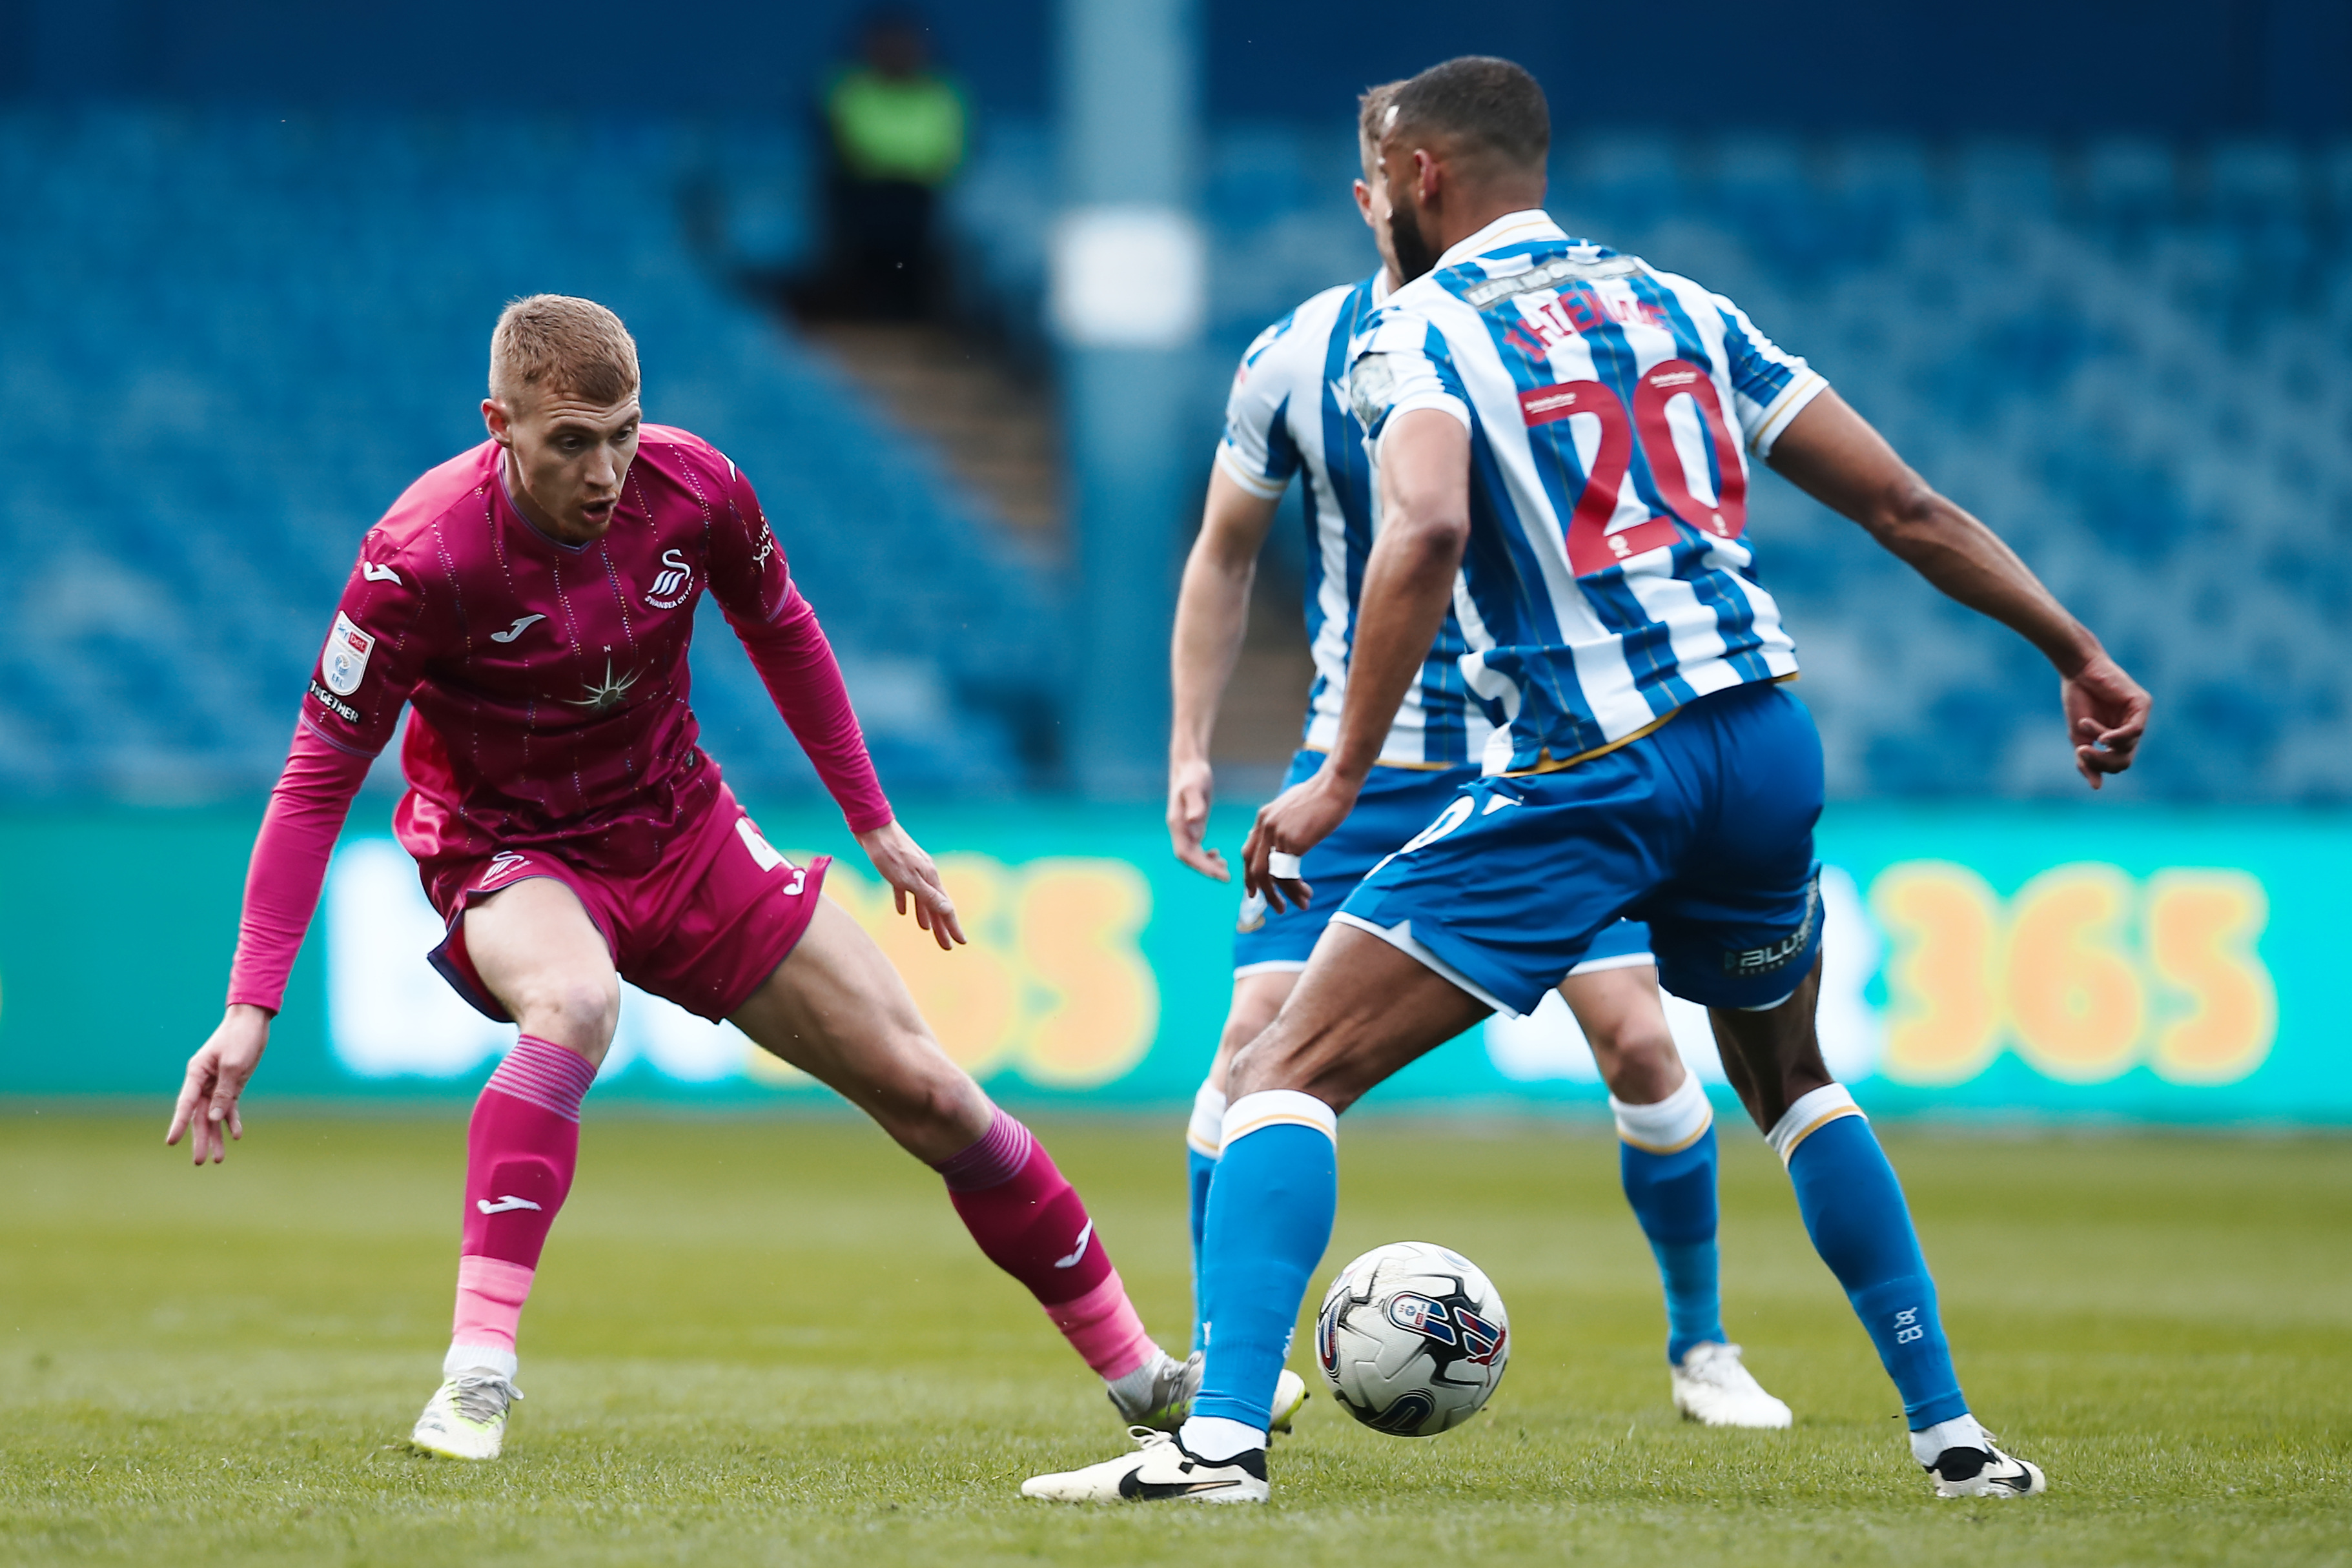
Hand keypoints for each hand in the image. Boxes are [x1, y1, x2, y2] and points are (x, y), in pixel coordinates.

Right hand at [167, 1004, 270, 1165]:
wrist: (252, 1021)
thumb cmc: (240, 1038)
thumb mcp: (234, 1065)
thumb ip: (224, 1092)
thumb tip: (215, 1118)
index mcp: (196, 1073)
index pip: (185, 1104)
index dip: (178, 1124)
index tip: (170, 1142)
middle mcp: (203, 1082)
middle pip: (199, 1115)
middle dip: (200, 1138)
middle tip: (199, 1162)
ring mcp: (217, 1084)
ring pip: (214, 1116)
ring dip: (216, 1136)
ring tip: (218, 1159)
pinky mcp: (232, 1085)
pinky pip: (229, 1107)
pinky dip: (232, 1121)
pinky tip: (235, 1135)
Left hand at [856, 819, 966, 950]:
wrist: (873, 827)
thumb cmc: (889, 854)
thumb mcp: (908, 879)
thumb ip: (928, 896)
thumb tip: (949, 910)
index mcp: (930, 878)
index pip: (945, 908)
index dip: (952, 927)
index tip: (960, 943)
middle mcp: (925, 875)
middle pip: (935, 906)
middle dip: (941, 927)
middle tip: (946, 946)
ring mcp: (912, 871)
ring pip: (921, 899)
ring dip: (925, 915)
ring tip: (926, 930)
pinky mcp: (897, 868)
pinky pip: (905, 890)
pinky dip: (905, 901)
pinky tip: (902, 911)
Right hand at [1168, 753, 1227, 881]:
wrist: (1190, 766)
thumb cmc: (1193, 775)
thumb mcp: (1195, 788)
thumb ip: (1195, 804)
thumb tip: (1194, 822)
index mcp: (1177, 824)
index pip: (1185, 854)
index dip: (1200, 866)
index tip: (1218, 873)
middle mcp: (1179, 830)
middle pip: (1189, 858)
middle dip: (1207, 870)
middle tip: (1227, 877)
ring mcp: (1186, 829)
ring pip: (1194, 855)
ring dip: (1207, 865)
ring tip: (1226, 869)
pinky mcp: (1193, 826)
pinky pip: (1197, 848)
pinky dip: (1206, 856)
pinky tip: (1218, 855)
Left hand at [1241, 765, 1360, 910]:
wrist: (1334, 785)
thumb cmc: (1320, 795)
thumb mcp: (1291, 807)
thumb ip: (1280, 824)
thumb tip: (1279, 841)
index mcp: (1263, 818)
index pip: (1248, 852)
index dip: (1249, 875)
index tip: (1255, 891)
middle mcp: (1265, 827)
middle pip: (1254, 868)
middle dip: (1263, 891)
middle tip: (1275, 907)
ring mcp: (1277, 835)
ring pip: (1271, 876)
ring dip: (1284, 895)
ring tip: (1300, 905)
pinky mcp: (1293, 842)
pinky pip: (1289, 874)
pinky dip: (1296, 889)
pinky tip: (1306, 894)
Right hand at [2061, 653, 2149, 789]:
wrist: (2077, 671)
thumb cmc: (2078, 700)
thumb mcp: (2079, 737)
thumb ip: (2087, 761)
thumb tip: (2097, 787)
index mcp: (2118, 738)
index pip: (2117, 764)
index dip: (2099, 766)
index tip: (2079, 754)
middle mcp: (2132, 729)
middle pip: (2124, 760)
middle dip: (2103, 761)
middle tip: (2082, 752)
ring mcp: (2139, 717)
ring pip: (2128, 747)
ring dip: (2102, 741)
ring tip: (2085, 726)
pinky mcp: (2142, 704)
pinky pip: (2135, 731)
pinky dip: (2117, 737)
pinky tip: (2102, 736)